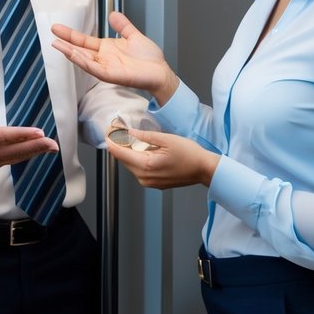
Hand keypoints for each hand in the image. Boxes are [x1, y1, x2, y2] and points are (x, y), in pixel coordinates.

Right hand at [0, 75, 58, 167]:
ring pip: (17, 156)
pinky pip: (17, 158)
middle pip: (13, 150)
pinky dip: (31, 153)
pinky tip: (43, 148)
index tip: (39, 132)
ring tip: (53, 146)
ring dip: (36, 151)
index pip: (2, 136)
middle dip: (34, 146)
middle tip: (52, 143)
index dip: (21, 135)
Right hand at [51, 11, 178, 103]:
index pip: (83, 41)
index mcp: (106, 49)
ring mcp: (104, 67)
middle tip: (52, 33)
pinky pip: (93, 68)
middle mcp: (102, 58)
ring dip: (70, 52)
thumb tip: (113, 14)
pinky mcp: (110, 75)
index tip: (57, 28)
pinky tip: (74, 54)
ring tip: (57, 44)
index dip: (71, 34)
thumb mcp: (133, 36)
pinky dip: (82, 61)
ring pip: (83, 60)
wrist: (161, 72)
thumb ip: (123, 26)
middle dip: (65, 42)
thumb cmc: (149, 59)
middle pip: (79, 49)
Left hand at [104, 127, 219, 189]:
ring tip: (132, 138)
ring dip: (129, 152)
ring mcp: (148, 182)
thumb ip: (144, 136)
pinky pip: (138, 170)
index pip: (119, 153)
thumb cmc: (190, 154)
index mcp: (146, 166)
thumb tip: (128, 132)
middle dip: (119, 144)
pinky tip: (144, 149)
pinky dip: (137, 159)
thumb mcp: (167, 139)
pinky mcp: (153, 184)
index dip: (111, 140)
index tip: (109, 130)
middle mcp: (144, 177)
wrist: (204, 170)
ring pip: (130, 164)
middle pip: (122, 159)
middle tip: (119, 130)